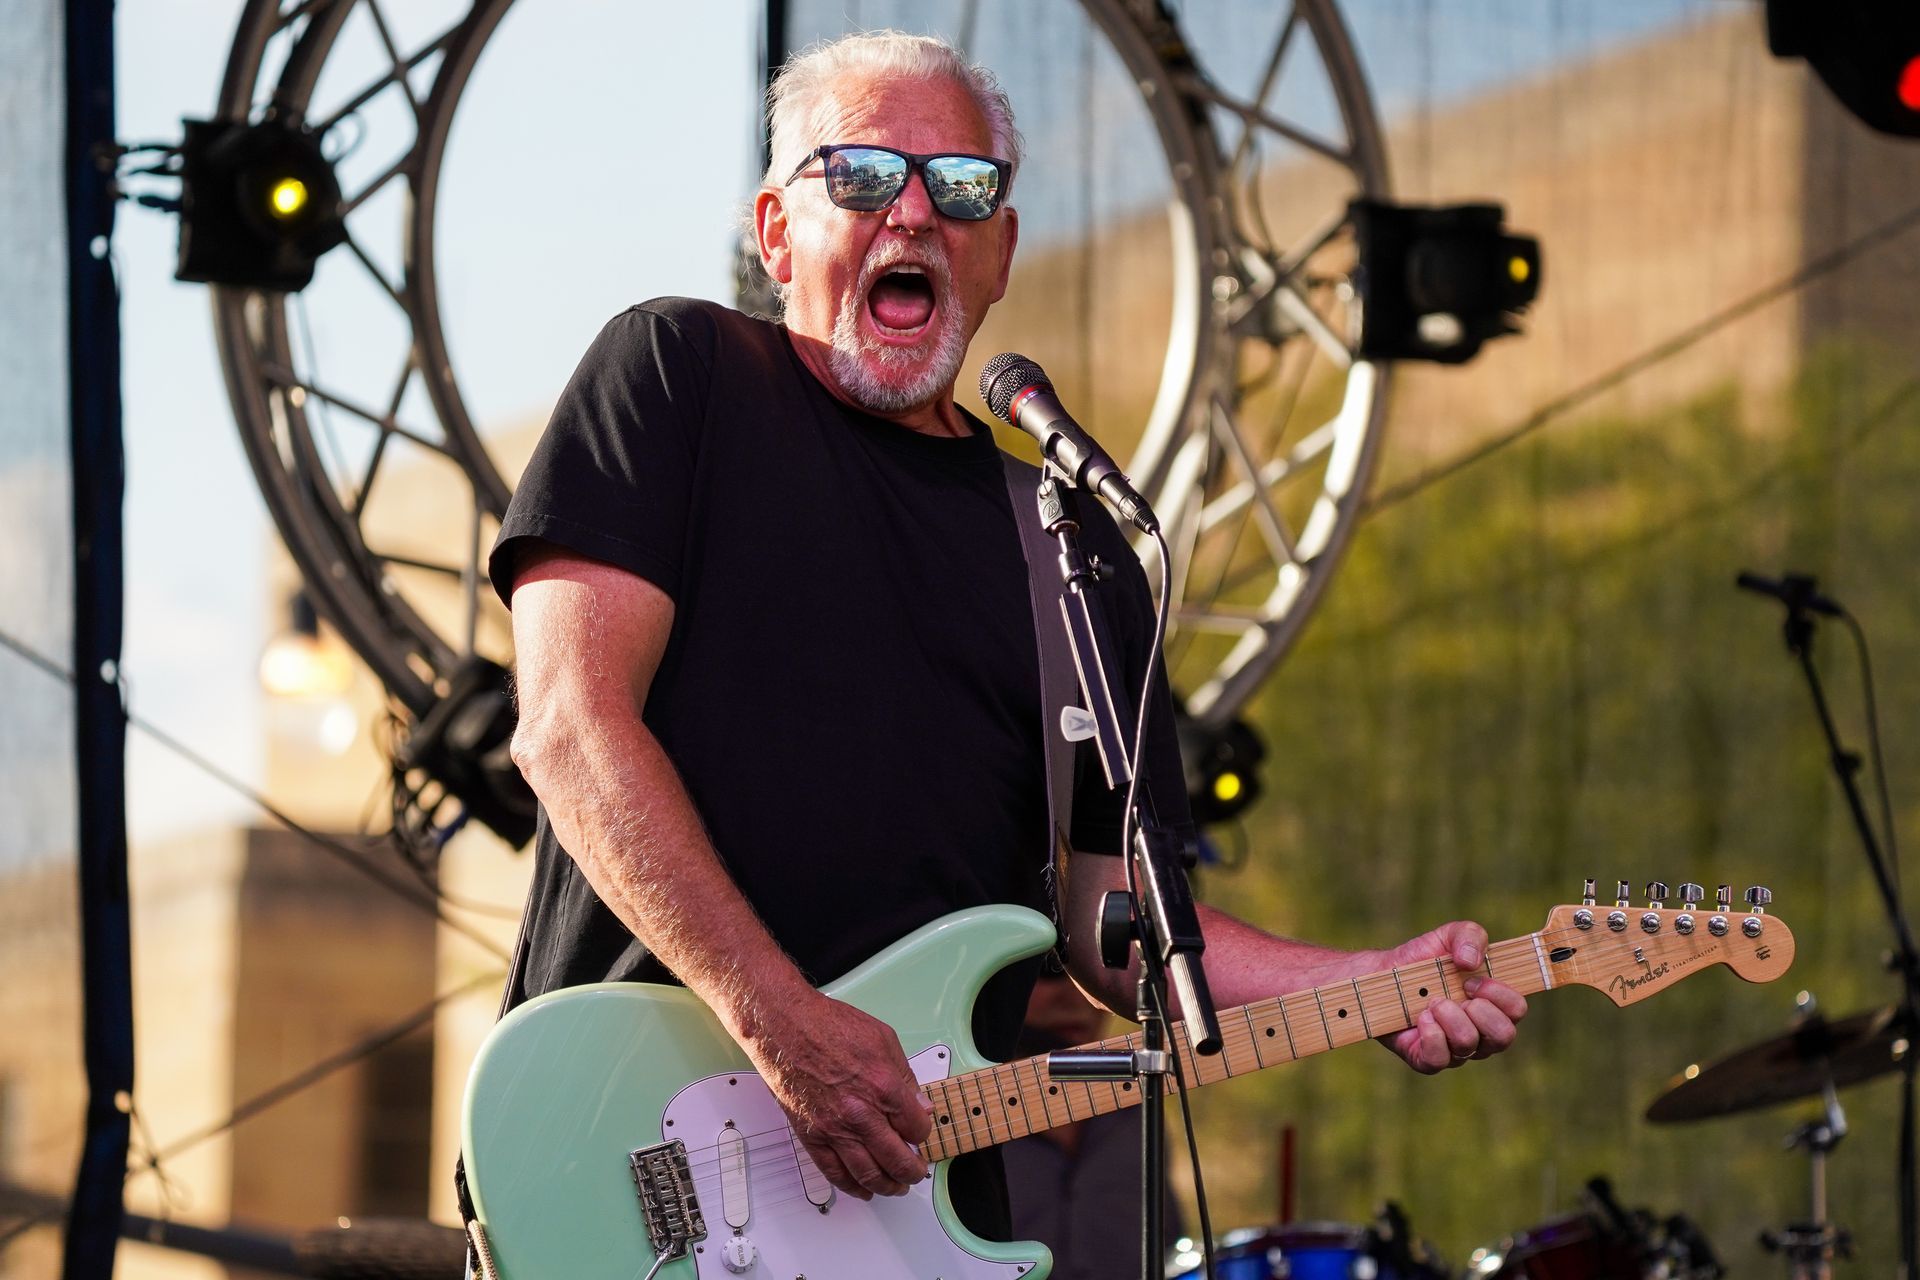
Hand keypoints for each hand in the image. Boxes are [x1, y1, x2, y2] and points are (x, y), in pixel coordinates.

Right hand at [738, 990, 931, 1199]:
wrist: (785, 1027)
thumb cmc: (828, 1026)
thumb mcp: (883, 1039)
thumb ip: (905, 1076)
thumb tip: (919, 1103)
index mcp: (884, 1087)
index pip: (916, 1128)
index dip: (923, 1133)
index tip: (920, 1133)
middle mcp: (860, 1113)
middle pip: (897, 1160)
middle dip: (913, 1170)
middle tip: (917, 1171)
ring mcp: (834, 1128)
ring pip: (868, 1174)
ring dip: (888, 1186)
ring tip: (897, 1187)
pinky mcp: (812, 1136)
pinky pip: (834, 1173)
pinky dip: (852, 1187)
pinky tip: (863, 1190)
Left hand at [1377, 921, 1526, 1073]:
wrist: (1383, 974)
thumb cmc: (1423, 959)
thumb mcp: (1449, 935)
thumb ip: (1470, 936)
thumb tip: (1471, 962)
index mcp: (1493, 1005)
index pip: (1517, 1010)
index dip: (1499, 994)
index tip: (1472, 979)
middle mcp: (1481, 1032)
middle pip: (1503, 1036)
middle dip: (1479, 1010)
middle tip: (1457, 992)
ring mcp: (1456, 1050)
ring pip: (1468, 1045)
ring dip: (1449, 1016)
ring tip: (1433, 1001)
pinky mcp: (1427, 1060)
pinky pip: (1439, 1060)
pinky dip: (1431, 1035)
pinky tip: (1421, 1017)